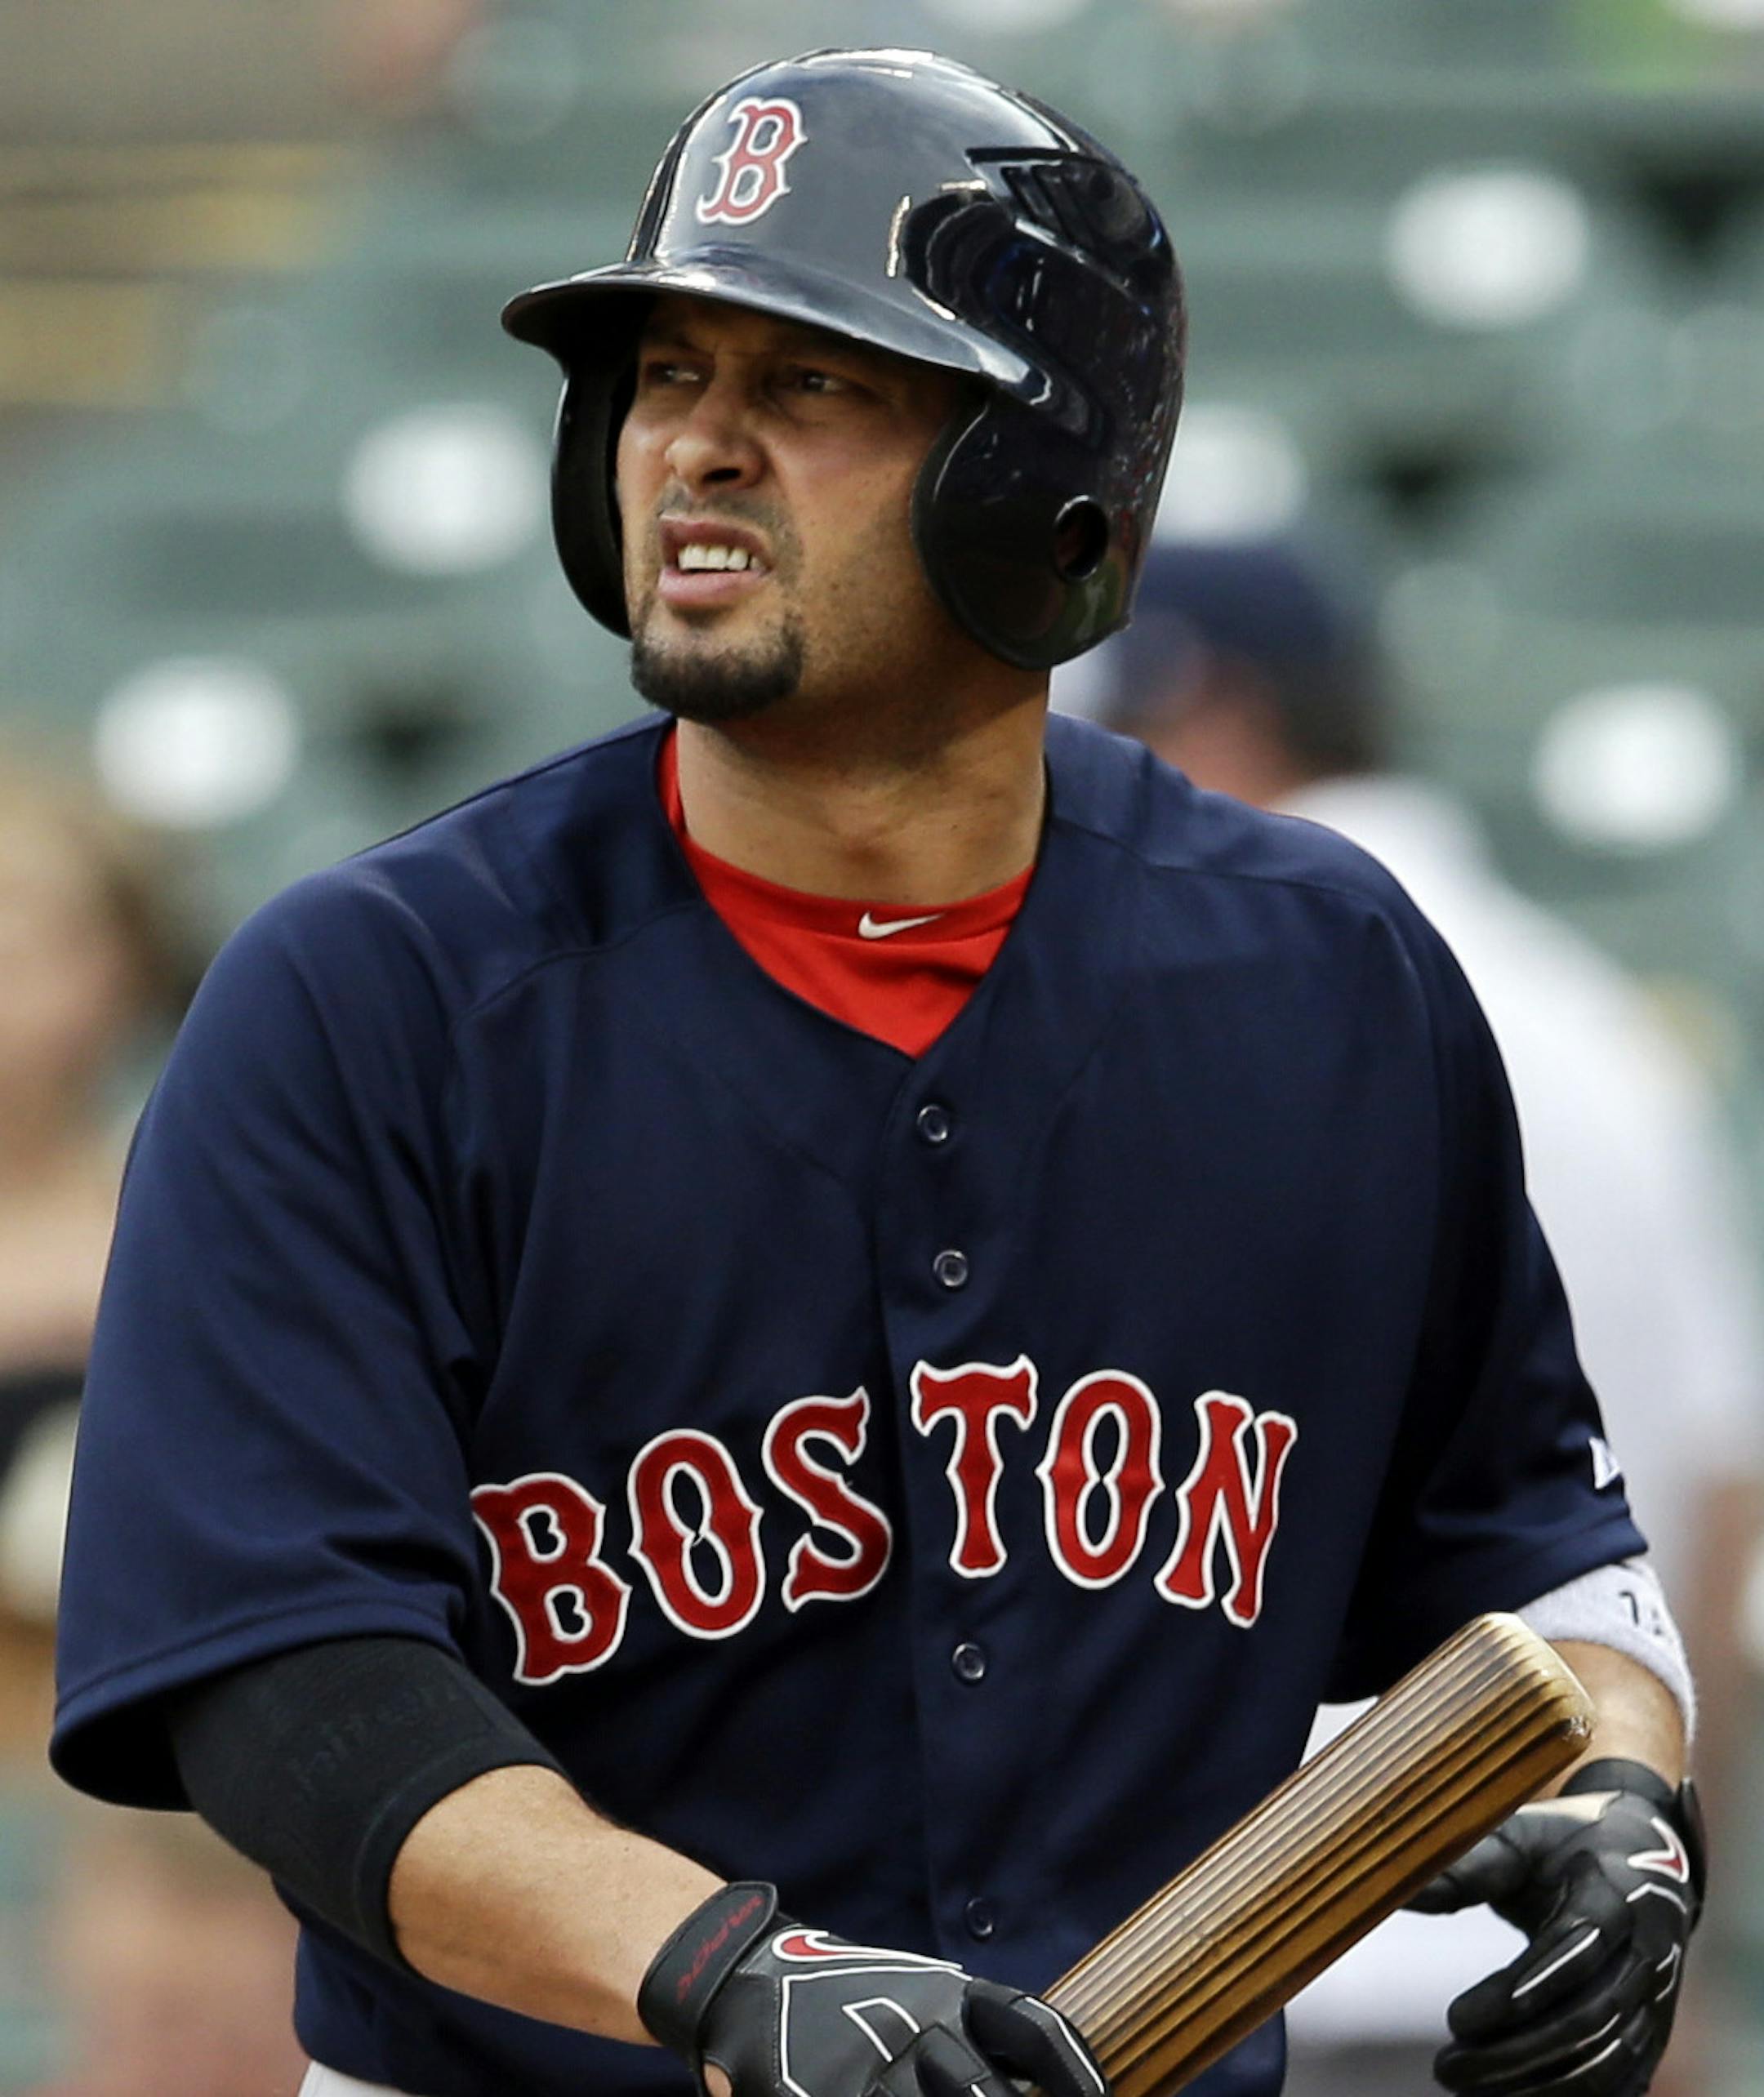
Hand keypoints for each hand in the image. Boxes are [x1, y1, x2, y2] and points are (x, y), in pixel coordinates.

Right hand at [639, 1882, 1108, 2096]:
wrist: (744, 1980)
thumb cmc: (848, 1998)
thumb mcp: (919, 1995)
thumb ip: (976, 2038)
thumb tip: (1044, 2087)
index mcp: (952, 1995)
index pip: (1033, 2030)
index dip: (1075, 2074)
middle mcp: (919, 2025)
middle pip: (985, 2096)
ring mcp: (869, 2065)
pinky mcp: (820, 2095)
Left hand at [1407, 1759, 1703, 2096]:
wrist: (1647, 1858)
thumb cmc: (1566, 1846)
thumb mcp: (1520, 1838)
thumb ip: (1466, 1865)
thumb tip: (1396, 1887)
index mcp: (1616, 1891)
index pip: (1577, 1947)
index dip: (1522, 1988)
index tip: (1458, 2019)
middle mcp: (1648, 1951)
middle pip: (1589, 2019)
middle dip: (1516, 2053)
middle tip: (1447, 2067)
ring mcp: (1657, 1998)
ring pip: (1607, 2061)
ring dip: (1537, 2083)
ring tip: (1465, 2082)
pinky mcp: (1654, 2031)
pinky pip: (1622, 2079)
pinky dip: (1570, 2095)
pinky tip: (1513, 2095)